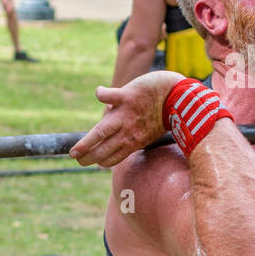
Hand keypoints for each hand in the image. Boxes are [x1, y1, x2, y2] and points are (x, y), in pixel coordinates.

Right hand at [69, 70, 187, 166]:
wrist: (180, 95)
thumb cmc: (165, 113)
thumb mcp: (150, 132)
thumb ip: (135, 137)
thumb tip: (120, 142)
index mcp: (135, 141)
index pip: (114, 157)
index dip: (101, 160)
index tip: (91, 162)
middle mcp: (129, 131)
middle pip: (104, 148)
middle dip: (89, 156)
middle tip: (76, 159)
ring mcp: (127, 113)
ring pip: (101, 130)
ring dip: (87, 142)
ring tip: (74, 150)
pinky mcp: (128, 95)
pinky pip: (109, 96)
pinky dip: (102, 94)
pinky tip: (99, 93)